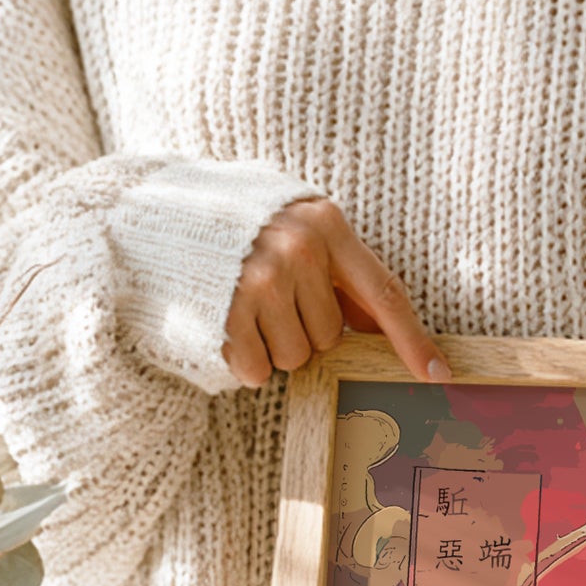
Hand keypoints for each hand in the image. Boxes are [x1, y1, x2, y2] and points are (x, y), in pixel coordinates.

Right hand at [224, 197, 448, 387]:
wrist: (147, 211)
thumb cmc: (231, 224)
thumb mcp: (292, 226)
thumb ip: (336, 269)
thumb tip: (379, 324)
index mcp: (325, 224)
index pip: (384, 293)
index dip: (413, 339)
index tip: (438, 374)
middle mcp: (299, 250)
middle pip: (331, 336)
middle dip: (304, 330)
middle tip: (267, 299)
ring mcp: (261, 281)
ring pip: (297, 358)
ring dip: (272, 347)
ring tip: (242, 308)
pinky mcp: (227, 313)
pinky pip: (258, 370)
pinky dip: (244, 360)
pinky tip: (224, 325)